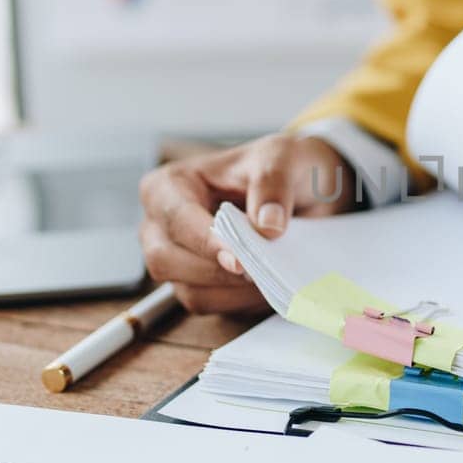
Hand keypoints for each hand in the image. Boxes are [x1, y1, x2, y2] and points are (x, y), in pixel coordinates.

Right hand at [138, 134, 358, 313]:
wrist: (301, 189)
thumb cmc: (278, 166)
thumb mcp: (282, 158)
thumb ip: (273, 185)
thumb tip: (267, 227)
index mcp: (169, 186)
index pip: (176, 219)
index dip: (204, 242)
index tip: (238, 260)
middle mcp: (160, 224)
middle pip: (166, 260)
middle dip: (214, 271)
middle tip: (258, 272)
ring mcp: (175, 257)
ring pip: (187, 290)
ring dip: (232, 290)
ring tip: (269, 276)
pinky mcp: (195, 283)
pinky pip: (209, 304)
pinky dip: (239, 301)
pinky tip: (266, 285)